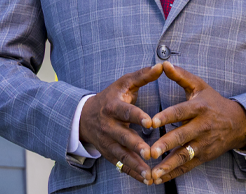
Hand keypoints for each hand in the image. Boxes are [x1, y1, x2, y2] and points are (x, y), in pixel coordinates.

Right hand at [79, 64, 162, 184]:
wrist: (84, 116)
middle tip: (150, 153)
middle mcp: (108, 125)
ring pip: (121, 154)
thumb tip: (161, 66)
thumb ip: (143, 76)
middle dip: (136, 145)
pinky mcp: (108, 153)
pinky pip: (120, 165)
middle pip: (122, 136)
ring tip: (150, 174)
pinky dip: (132, 173)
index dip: (137, 116)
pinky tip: (146, 179)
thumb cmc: (111, 97)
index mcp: (113, 106)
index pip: (125, 112)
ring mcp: (107, 141)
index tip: (150, 123)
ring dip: (135, 164)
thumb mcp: (124, 83)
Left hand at [148, 61, 245, 184]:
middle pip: (182, 136)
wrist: (238, 123)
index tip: (151, 122)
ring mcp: (203, 144)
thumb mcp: (200, 86)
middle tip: (150, 150)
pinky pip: (187, 167)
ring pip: (184, 155)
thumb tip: (163, 64)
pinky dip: (172, 174)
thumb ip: (181, 76)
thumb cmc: (213, 102)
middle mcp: (202, 127)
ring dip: (168, 165)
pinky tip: (157, 178)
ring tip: (153, 172)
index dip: (166, 117)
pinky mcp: (203, 156)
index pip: (181, 112)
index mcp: (199, 107)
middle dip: (166, 144)